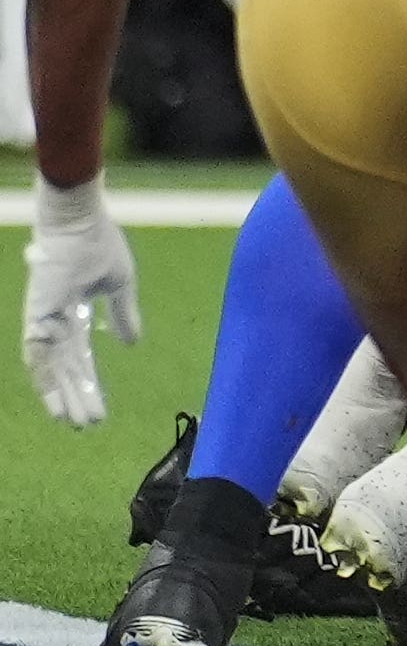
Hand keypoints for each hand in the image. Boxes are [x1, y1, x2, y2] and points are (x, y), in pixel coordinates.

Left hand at [23, 176, 137, 426]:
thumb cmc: (98, 242)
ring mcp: (42, 319)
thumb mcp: (119, 284)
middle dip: (77, 397)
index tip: (100, 409)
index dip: (90, 383)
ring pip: (49, 368)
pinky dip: (45, 379)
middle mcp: (54, 321)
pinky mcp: (36, 315)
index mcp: (74, 312)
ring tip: (75, 421)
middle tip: (87, 425)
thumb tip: (131, 344)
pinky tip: (56, 400)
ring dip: (62, 395)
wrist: (78, 219)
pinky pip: (37, 354)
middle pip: (66, 368)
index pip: (81, 356)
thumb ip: (123, 314)